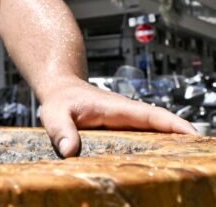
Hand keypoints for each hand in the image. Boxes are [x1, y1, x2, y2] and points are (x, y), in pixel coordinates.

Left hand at [39, 77, 197, 157]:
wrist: (60, 89)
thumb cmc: (59, 99)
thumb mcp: (55, 114)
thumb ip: (61, 131)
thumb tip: (70, 150)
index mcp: (116, 108)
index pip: (151, 115)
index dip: (173, 125)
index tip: (193, 135)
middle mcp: (126, 114)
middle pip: (161, 126)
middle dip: (181, 138)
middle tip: (198, 155)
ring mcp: (126, 122)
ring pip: (155, 132)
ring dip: (171, 144)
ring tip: (186, 162)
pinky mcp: (122, 129)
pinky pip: (144, 137)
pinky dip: (156, 147)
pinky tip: (162, 163)